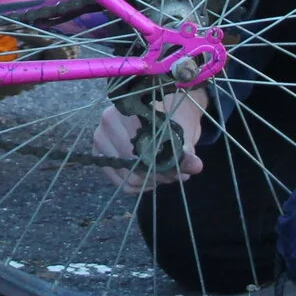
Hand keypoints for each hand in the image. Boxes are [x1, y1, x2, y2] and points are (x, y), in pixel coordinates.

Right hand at [93, 92, 207, 193]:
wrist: (168, 110)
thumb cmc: (173, 116)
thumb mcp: (182, 132)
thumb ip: (185, 151)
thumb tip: (195, 166)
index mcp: (124, 113)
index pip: (138, 150)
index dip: (160, 165)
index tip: (179, 170)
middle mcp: (106, 125)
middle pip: (130, 166)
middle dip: (156, 175)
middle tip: (175, 175)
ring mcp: (101, 142)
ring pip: (126, 178)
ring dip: (149, 182)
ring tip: (166, 175)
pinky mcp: (102, 158)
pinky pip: (122, 183)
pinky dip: (140, 185)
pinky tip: (153, 177)